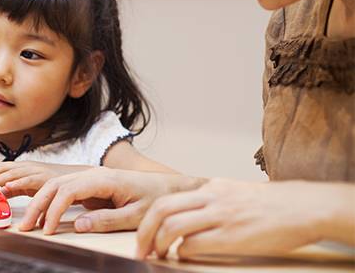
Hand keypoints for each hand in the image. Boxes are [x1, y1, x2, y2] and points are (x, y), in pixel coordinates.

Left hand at [0, 161, 88, 197]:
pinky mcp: (46, 178)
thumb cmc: (58, 184)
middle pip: (4, 168)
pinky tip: (6, 189)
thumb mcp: (33, 185)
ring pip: (14, 173)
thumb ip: (18, 188)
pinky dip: (16, 184)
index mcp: (26, 167)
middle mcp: (30, 166)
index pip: (1, 167)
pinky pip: (29, 180)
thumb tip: (1, 193)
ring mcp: (38, 170)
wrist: (85, 179)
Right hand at [19, 167, 193, 234]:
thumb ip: (106, 220)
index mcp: (104, 179)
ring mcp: (91, 176)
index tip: (45, 230)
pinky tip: (41, 214)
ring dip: (39, 202)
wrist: (169, 187)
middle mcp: (94, 173)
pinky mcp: (91, 183)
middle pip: (55, 184)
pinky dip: (49, 200)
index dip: (53, 210)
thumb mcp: (135, 215)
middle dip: (37, 205)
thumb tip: (77, 226)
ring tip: (28, 223)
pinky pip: (64, 188)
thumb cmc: (156, 200)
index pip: (68, 190)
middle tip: (24, 227)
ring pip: (56, 184)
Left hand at [135, 178, 332, 259]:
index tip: (144, 235)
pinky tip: (183, 257)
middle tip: (140, 249)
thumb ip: (212, 200)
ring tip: (157, 255)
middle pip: (160, 210)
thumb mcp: (235, 192)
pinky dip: (182, 252)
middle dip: (144, 232)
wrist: (303, 207)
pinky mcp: (232, 235)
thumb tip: (191, 215)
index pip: (166, 199)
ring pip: (172, 226)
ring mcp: (220, 215)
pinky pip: (194, 244)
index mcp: (210, 188)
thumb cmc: (272, 205)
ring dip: (158, 244)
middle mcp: (211, 197)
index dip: (149, 219)